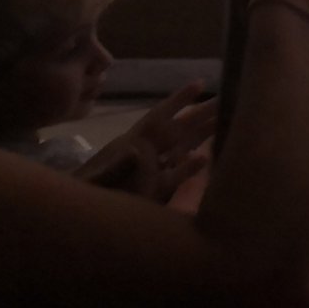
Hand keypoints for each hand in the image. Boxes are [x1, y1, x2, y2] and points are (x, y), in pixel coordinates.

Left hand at [79, 83, 217, 202]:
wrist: (78, 224)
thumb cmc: (87, 197)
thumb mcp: (98, 179)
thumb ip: (117, 166)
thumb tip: (138, 149)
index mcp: (132, 143)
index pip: (160, 117)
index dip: (179, 101)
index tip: (201, 83)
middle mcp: (145, 152)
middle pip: (178, 129)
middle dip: (202, 114)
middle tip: (230, 98)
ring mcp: (150, 171)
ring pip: (182, 148)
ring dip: (202, 137)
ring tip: (227, 123)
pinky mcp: (153, 192)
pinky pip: (177, 176)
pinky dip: (191, 167)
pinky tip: (207, 160)